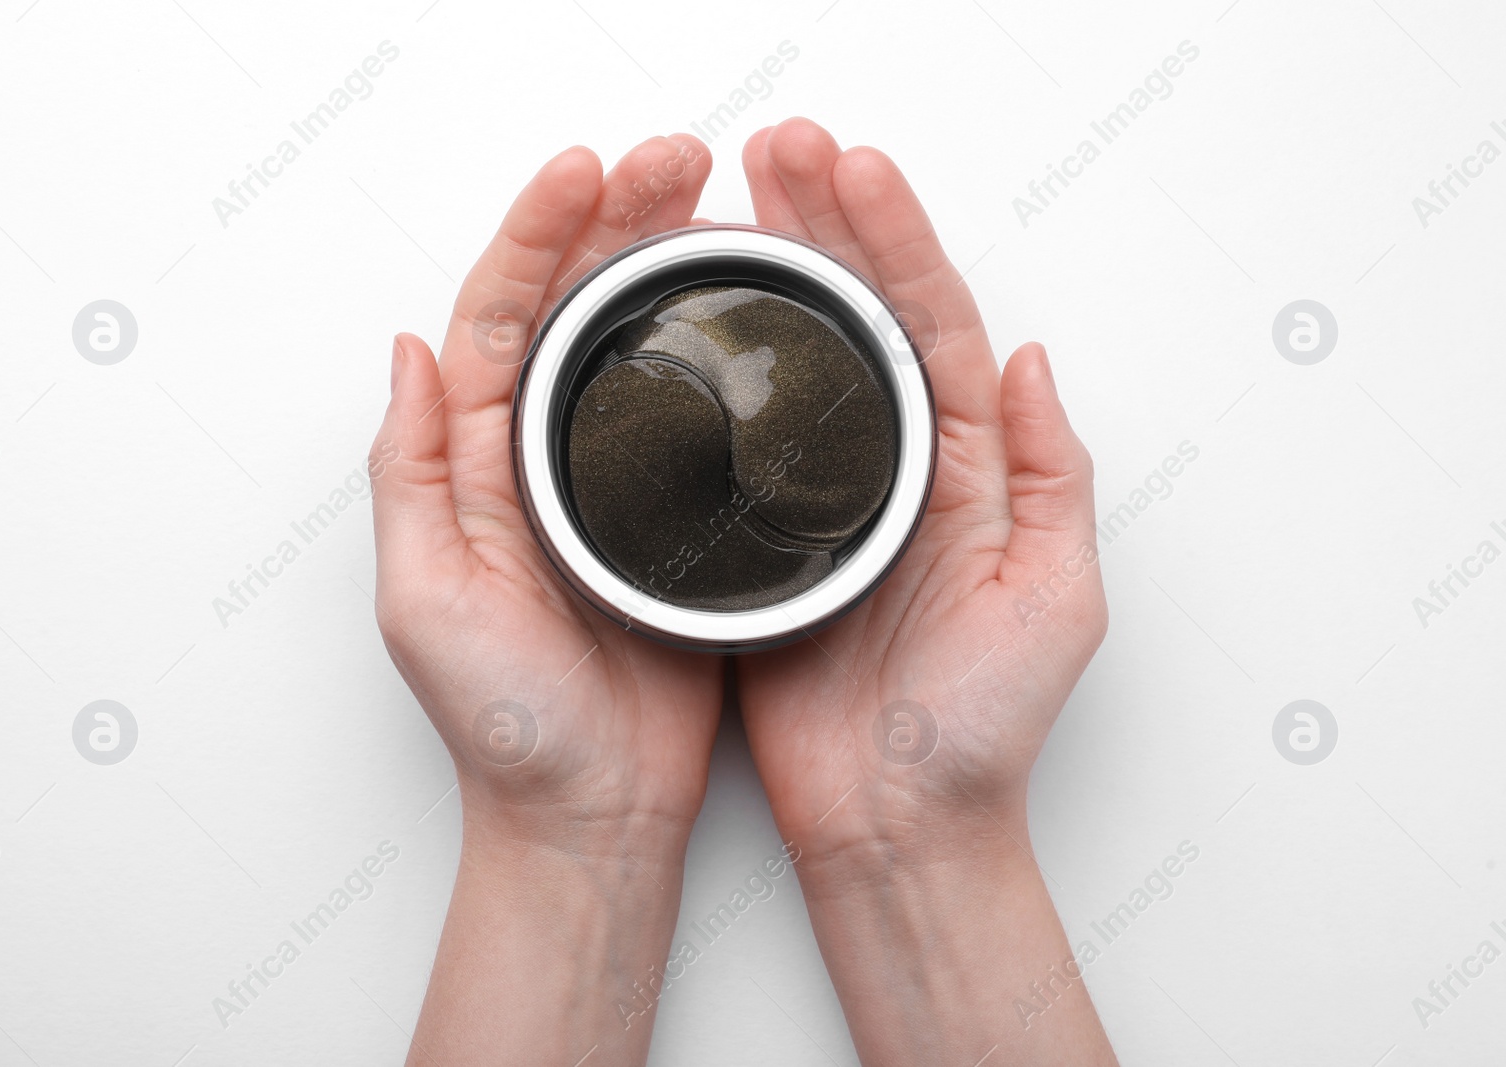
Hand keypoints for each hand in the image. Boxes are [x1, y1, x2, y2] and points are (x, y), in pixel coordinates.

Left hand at [371, 135, 720, 1066]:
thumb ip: (412, 472)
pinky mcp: (681, 516)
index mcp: (476, 461)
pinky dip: (720, 347)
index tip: (586, 172)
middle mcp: (542, 458)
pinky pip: (699, 410)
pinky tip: (754, 308)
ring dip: (672, 263)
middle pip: (574, 307)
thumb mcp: (426, 599)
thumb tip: (408, 351)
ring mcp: (616, 483)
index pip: (500, 315)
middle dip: (618, 219)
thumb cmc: (507, 723)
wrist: (593, 810)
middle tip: (678, 161)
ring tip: (720, 204)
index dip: (537, 232)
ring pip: (639, 344)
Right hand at [733, 118, 1114, 1065]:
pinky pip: (733, 444)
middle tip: (773, 153)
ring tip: (718, 203)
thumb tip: (1032, 357)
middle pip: (858, 322)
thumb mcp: (1054, 602)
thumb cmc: (979, 731)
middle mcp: (897, 472)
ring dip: (762, 279)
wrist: (897, 826)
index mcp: (971, 469)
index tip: (849, 169)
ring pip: (791, 366)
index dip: (893, 239)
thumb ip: (1050, 476)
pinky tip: (680, 324)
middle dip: (822, 227)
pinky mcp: (759, 546)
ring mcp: (823, 504)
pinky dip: (709, 376)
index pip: (933, 325)